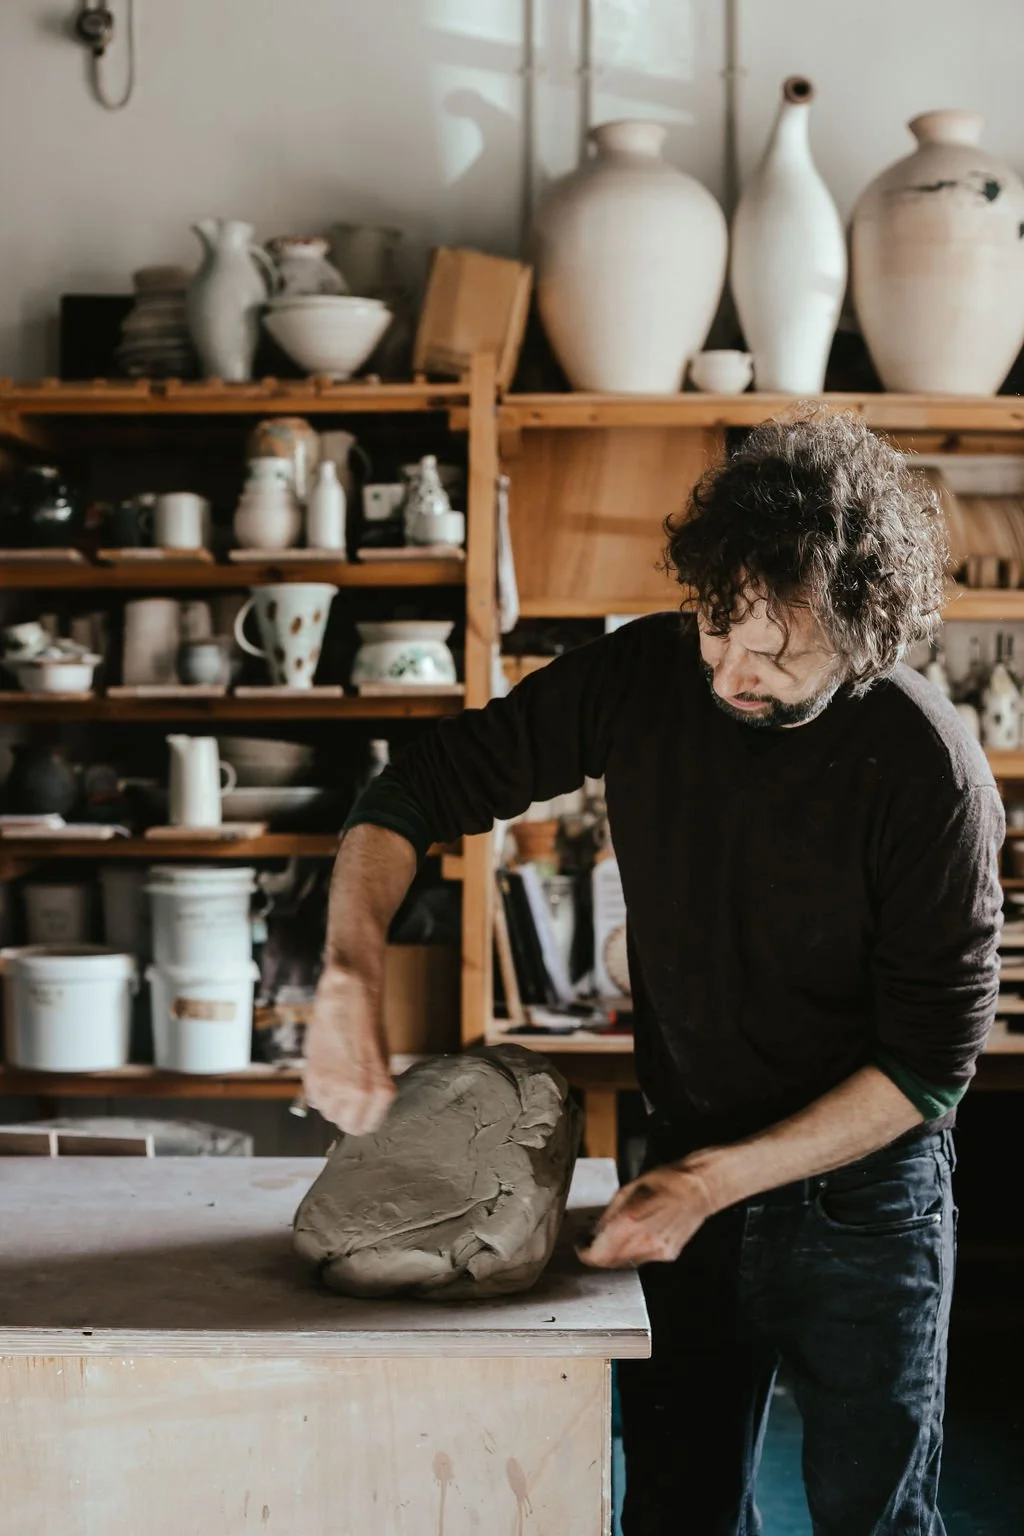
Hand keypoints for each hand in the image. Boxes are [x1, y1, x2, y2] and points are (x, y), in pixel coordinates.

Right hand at [303, 965, 395, 1135]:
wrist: (349, 1002)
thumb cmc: (368, 1027)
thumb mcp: (382, 1063)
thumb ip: (374, 1090)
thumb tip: (365, 1108)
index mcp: (382, 1091)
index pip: (368, 1126)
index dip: (362, 1118)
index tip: (359, 1112)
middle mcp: (360, 1094)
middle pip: (347, 1126)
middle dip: (346, 1114)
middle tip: (346, 1098)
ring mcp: (335, 1089)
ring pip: (328, 1113)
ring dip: (330, 1101)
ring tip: (336, 1079)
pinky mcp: (315, 1079)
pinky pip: (314, 1099)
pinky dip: (317, 1091)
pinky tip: (325, 1072)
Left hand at [577, 1163, 712, 1268]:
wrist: (698, 1189)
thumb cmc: (662, 1181)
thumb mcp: (626, 1190)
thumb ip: (608, 1215)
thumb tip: (593, 1233)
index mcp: (628, 1222)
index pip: (597, 1254)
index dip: (584, 1253)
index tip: (579, 1245)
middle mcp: (642, 1242)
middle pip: (609, 1262)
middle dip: (597, 1254)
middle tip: (591, 1242)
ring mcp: (657, 1252)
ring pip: (625, 1263)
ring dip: (615, 1254)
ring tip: (614, 1237)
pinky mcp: (668, 1255)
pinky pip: (643, 1259)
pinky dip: (634, 1251)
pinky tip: (638, 1235)